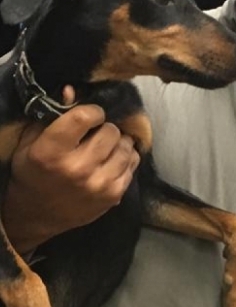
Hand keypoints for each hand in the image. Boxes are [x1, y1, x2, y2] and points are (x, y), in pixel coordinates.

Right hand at [3, 88, 139, 251]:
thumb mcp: (32, 142)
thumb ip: (52, 116)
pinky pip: (133, 166)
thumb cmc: (33, 173)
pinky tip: (113, 160)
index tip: (91, 115)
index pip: (84, 117)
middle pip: (110, 131)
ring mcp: (98, 184)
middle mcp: (77, 168)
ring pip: (126, 147)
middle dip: (105, 128)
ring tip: (107, 146)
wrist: (36, 215)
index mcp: (51, 151)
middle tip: (98, 133)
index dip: (92, 111)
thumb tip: (72, 90)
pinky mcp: (113, 196)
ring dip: (118, 143)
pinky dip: (126, 159)